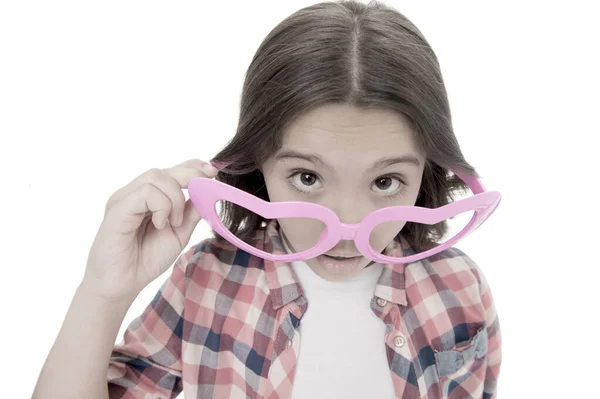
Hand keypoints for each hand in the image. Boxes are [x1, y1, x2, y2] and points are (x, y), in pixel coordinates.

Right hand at [81, 159, 218, 301]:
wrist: (122, 284)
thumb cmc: (145, 259)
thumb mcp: (178, 233)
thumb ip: (190, 212)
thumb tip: (207, 193)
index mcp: (148, 197)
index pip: (171, 170)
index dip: (193, 166)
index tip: (212, 172)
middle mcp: (134, 193)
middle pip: (165, 170)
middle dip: (191, 175)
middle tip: (205, 187)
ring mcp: (124, 198)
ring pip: (156, 176)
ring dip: (175, 199)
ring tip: (173, 223)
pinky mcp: (117, 208)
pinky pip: (145, 192)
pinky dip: (161, 206)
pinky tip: (160, 225)